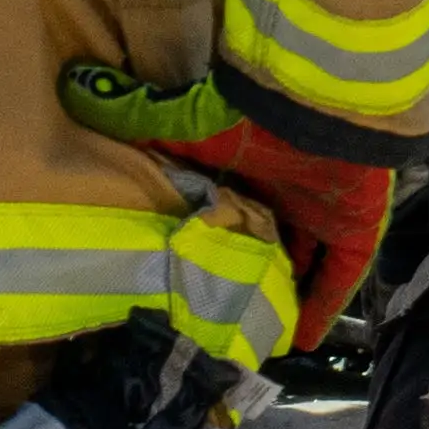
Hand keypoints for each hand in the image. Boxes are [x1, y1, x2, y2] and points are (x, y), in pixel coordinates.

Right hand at [63, 61, 400, 349]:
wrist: (324, 104)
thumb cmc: (253, 117)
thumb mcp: (185, 126)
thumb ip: (134, 117)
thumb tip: (72, 87)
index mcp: (250, 168)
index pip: (228, 214)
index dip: (212, 244)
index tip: (187, 276)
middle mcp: (288, 191)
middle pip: (266, 241)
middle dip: (247, 274)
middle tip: (220, 317)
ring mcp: (325, 212)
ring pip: (302, 262)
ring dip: (282, 294)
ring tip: (254, 334)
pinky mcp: (356, 230)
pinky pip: (339, 276)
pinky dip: (322, 306)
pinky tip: (300, 340)